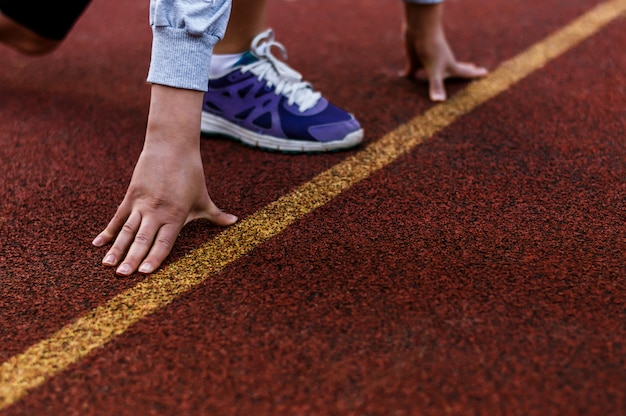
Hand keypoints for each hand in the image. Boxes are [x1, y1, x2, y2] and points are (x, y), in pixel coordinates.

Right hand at [92, 85, 236, 275]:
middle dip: (131, 258)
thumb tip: (234, 221)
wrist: (172, 146)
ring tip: (107, 265)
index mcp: (176, 215)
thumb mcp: (203, 197)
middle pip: (142, 239)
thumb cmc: (191, 173)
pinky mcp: (131, 195)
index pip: (164, 242)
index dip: (154, 258)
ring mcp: (142, 204)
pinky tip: (97, 244)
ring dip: (116, 248)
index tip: (144, 273)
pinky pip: (118, 217)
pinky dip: (107, 231)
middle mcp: (157, 212)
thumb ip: (215, 214)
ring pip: (127, 230)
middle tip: (122, 275)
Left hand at [403, 3, 487, 100]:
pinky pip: (412, 70)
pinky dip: (409, 75)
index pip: (465, 72)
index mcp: (449, 66)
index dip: (475, 74)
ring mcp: (428, 61)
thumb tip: (439, 102)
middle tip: (474, 68)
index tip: (486, 72)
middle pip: (454, 69)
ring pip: (434, 71)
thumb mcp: (434, 70)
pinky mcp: (415, 59)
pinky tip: (403, 77)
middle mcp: (441, 64)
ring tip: (443, 76)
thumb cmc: (430, 49)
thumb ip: (436, 86)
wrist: (419, 29)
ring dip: (439, 75)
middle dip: (464, 70)